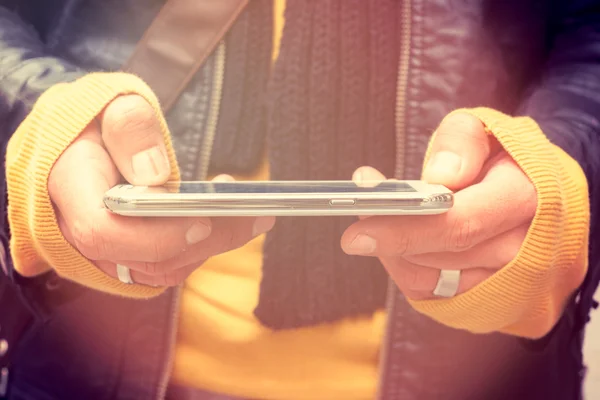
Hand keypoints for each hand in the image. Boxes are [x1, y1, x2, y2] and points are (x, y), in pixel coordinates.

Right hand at [49, 95, 274, 286]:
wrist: (82, 150)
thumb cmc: (97, 125)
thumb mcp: (109, 105)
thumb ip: (129, 129)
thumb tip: (156, 173)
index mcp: (70, 193)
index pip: (104, 232)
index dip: (155, 235)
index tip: (203, 218)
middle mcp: (86, 236)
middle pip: (149, 258)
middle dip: (208, 237)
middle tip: (255, 211)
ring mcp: (110, 255)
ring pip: (167, 269)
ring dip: (216, 242)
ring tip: (253, 210)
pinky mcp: (133, 259)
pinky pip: (173, 265)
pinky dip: (207, 245)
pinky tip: (233, 219)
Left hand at [341, 112, 536, 299]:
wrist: (540, 196)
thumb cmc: (507, 160)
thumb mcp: (486, 129)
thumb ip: (462, 141)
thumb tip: (440, 176)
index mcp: (525, 199)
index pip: (458, 224)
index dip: (404, 229)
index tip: (359, 227)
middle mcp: (522, 249)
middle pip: (438, 256)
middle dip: (388, 235)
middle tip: (360, 210)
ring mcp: (507, 280)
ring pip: (428, 280)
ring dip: (392, 250)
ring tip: (377, 217)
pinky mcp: (487, 296)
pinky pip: (430, 292)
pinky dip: (403, 266)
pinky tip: (397, 240)